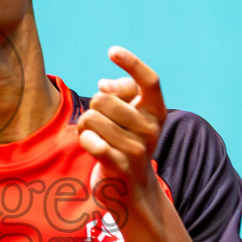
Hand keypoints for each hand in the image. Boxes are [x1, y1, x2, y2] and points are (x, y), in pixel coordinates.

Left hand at [75, 46, 166, 215]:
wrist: (131, 189)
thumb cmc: (125, 142)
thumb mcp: (130, 115)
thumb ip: (121, 92)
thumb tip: (104, 86)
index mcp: (157, 112)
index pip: (150, 80)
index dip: (132, 63)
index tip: (112, 51)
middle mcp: (151, 129)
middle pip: (104, 99)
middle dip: (92, 107)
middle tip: (97, 120)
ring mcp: (137, 149)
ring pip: (92, 118)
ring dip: (85, 126)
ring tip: (94, 135)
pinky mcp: (121, 166)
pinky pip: (91, 141)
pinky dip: (84, 140)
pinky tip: (90, 145)